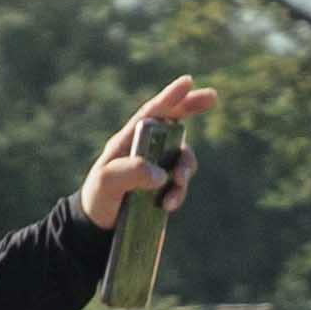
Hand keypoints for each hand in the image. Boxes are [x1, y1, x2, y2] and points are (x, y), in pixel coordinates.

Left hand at [82, 77, 216, 226]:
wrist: (98, 228)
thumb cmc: (98, 197)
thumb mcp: (108, 182)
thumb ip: (131, 172)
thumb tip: (162, 174)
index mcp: (128, 140)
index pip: (152, 113)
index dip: (171, 96)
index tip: (188, 81)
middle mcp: (145, 149)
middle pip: (174, 123)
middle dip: (192, 108)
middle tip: (213, 96)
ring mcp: (156, 167)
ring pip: (182, 157)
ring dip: (185, 169)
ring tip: (176, 187)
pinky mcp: (163, 188)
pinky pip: (180, 183)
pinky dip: (180, 192)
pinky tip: (168, 206)